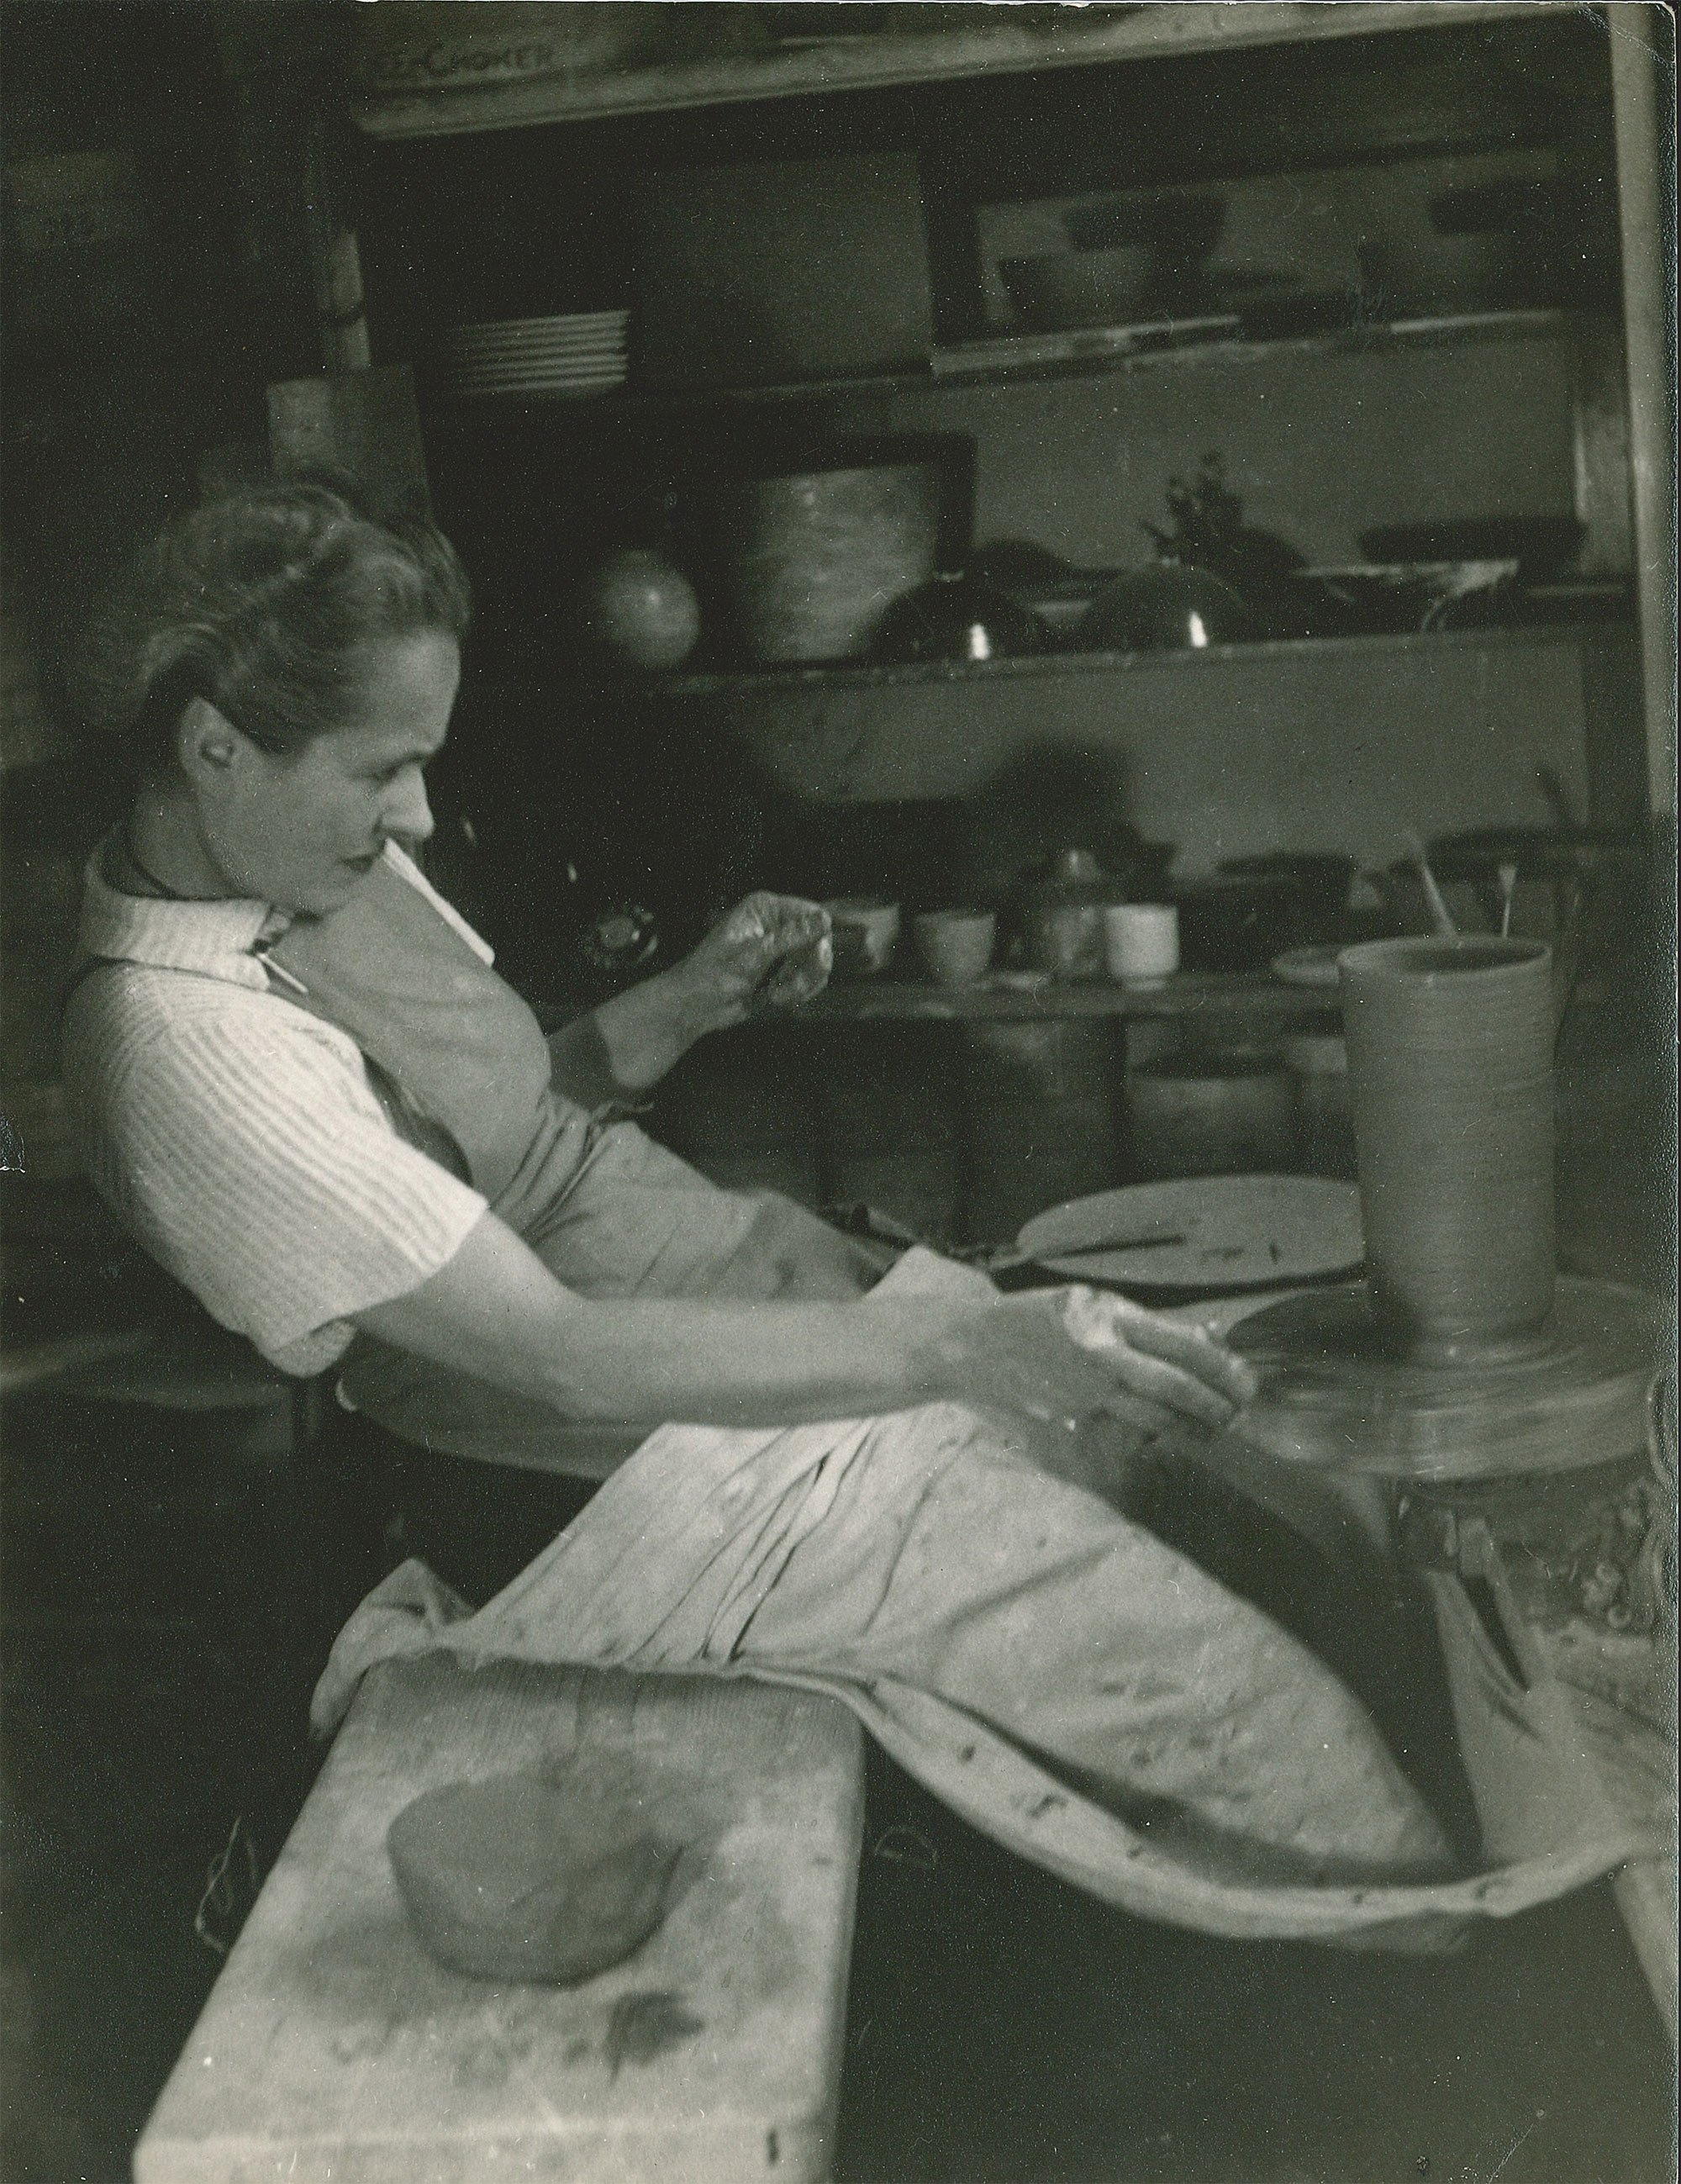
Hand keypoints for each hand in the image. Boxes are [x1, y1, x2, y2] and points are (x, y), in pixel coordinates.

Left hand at [679, 892, 832, 1029]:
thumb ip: (790, 937)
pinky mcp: (784, 970)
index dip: (819, 937)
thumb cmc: (713, 976)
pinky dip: (799, 992)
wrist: (696, 1007)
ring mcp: (782, 947)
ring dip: (802, 984)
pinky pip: (810, 979)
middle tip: (793, 987)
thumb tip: (823, 920)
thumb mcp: (752, 956)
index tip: (816, 960)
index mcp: (766, 909)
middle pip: (820, 939)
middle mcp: (777, 923)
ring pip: (817, 962)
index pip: (813, 913)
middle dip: (809, 968)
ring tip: (776, 995)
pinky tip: (776, 998)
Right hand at [933, 1284, 1256, 1453]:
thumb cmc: (1032, 1320)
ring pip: (1152, 1421)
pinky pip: (1118, 1436)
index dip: (1220, 1367)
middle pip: (1173, 1387)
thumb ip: (1141, 1321)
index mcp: (1105, 1317)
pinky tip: (1153, 1439)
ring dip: (1189, 1430)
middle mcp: (1097, 1355)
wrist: (967, 1346)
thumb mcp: (1086, 1303)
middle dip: (1214, 1405)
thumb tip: (1207, 1338)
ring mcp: (1082, 1395)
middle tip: (1236, 1414)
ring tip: (1210, 1432)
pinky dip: (1142, 1440)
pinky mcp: (1067, 1426)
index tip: (1245, 1381)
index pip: (1179, 1344)